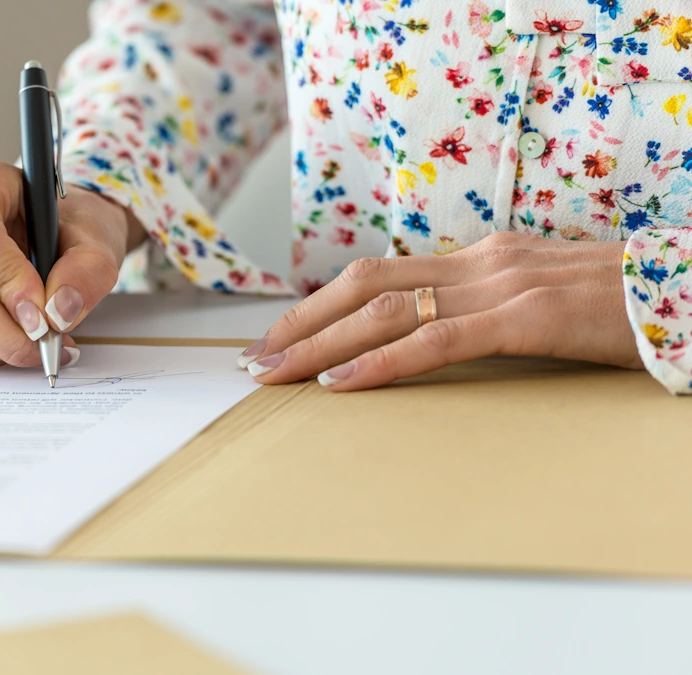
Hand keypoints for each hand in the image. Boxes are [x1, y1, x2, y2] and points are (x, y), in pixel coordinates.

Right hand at [0, 158, 145, 371]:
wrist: (61, 235)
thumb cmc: (73, 227)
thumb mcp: (98, 238)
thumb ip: (88, 271)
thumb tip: (57, 312)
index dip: (6, 280)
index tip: (41, 313)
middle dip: (6, 332)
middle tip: (49, 340)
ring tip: (35, 340)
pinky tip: (13, 340)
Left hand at [239, 232, 642, 389]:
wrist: (686, 293)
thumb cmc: (620, 305)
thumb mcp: (540, 301)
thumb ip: (486, 311)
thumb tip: (432, 337)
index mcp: (480, 259)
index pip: (380, 275)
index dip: (321, 306)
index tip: (279, 337)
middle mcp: (480, 263)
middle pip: (364, 284)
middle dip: (301, 322)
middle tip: (254, 358)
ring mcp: (502, 285)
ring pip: (387, 309)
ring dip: (322, 342)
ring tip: (278, 372)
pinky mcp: (528, 316)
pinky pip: (437, 340)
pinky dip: (382, 361)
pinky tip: (343, 384)